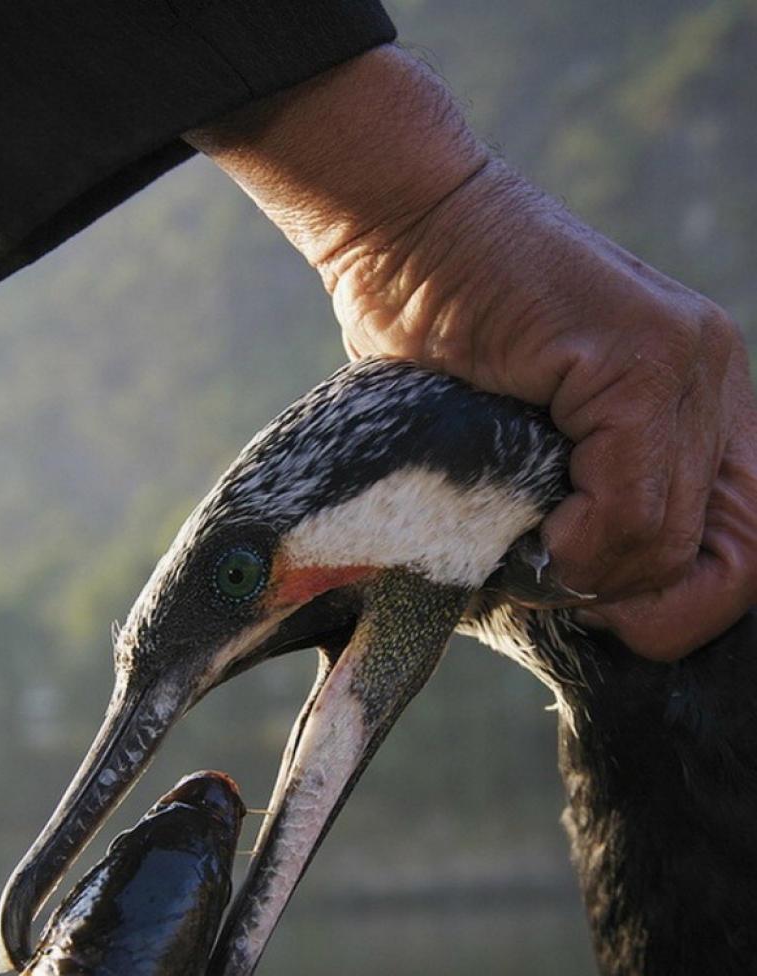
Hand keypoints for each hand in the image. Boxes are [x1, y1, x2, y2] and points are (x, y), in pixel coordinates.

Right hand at [324, 158, 756, 659]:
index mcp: (700, 391)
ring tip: (523, 544)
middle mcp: (713, 373)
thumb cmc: (443, 335)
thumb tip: (603, 602)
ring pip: (671, 544)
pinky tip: (523, 522)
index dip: (682, 602)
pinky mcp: (634, 359)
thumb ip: (584, 492)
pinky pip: (629, 511)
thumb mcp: (532, 433)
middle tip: (558, 580)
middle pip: (736, 561)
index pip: (749, 543)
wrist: (401, 222)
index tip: (595, 598)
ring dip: (587, 572)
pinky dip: (572, 544)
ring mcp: (684, 361)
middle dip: (643, 605)